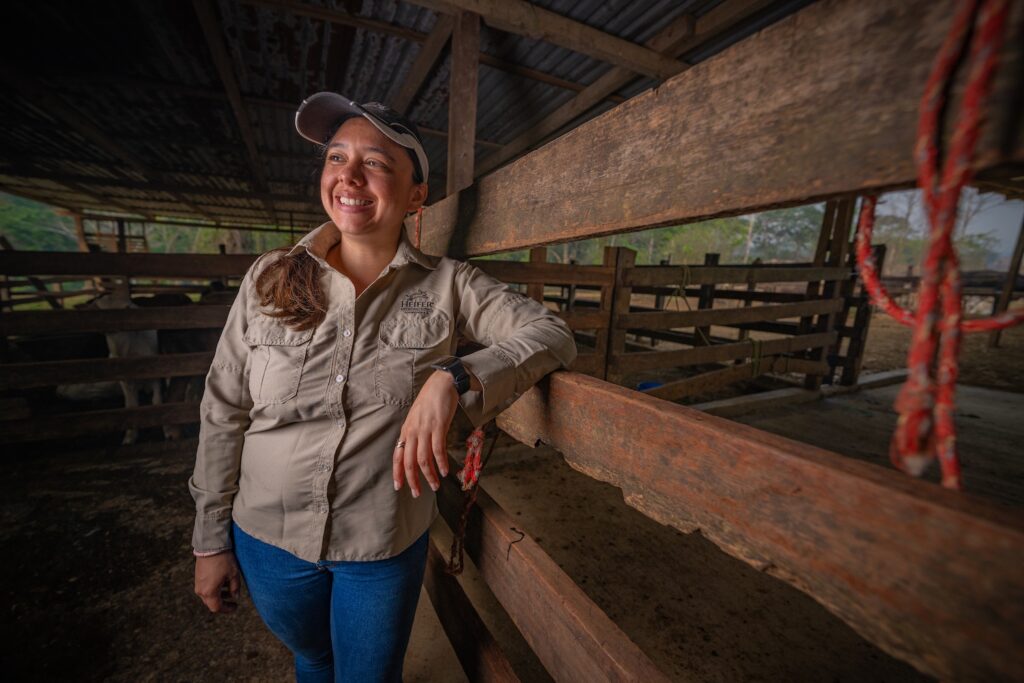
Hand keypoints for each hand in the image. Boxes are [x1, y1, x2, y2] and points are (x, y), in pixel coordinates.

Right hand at [194, 552, 240, 613]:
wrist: (210, 546)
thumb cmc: (223, 560)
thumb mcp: (233, 574)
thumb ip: (235, 588)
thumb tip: (235, 597)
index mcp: (209, 592)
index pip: (217, 607)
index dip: (227, 609)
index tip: (235, 606)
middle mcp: (201, 590)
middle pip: (211, 603)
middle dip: (223, 602)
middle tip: (233, 600)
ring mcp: (198, 584)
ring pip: (208, 596)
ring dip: (219, 595)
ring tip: (229, 588)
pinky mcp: (197, 577)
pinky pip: (205, 588)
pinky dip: (214, 589)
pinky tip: (222, 581)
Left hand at [394, 371, 458, 496]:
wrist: (441, 384)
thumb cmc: (430, 401)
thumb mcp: (417, 418)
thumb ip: (415, 434)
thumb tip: (416, 452)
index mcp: (406, 431)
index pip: (397, 456)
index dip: (397, 473)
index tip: (399, 487)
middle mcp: (412, 432)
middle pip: (408, 462)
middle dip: (412, 480)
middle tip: (417, 493)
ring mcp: (425, 429)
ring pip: (423, 459)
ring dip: (429, 475)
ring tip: (435, 485)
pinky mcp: (438, 426)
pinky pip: (438, 449)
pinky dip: (441, 462)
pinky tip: (445, 471)